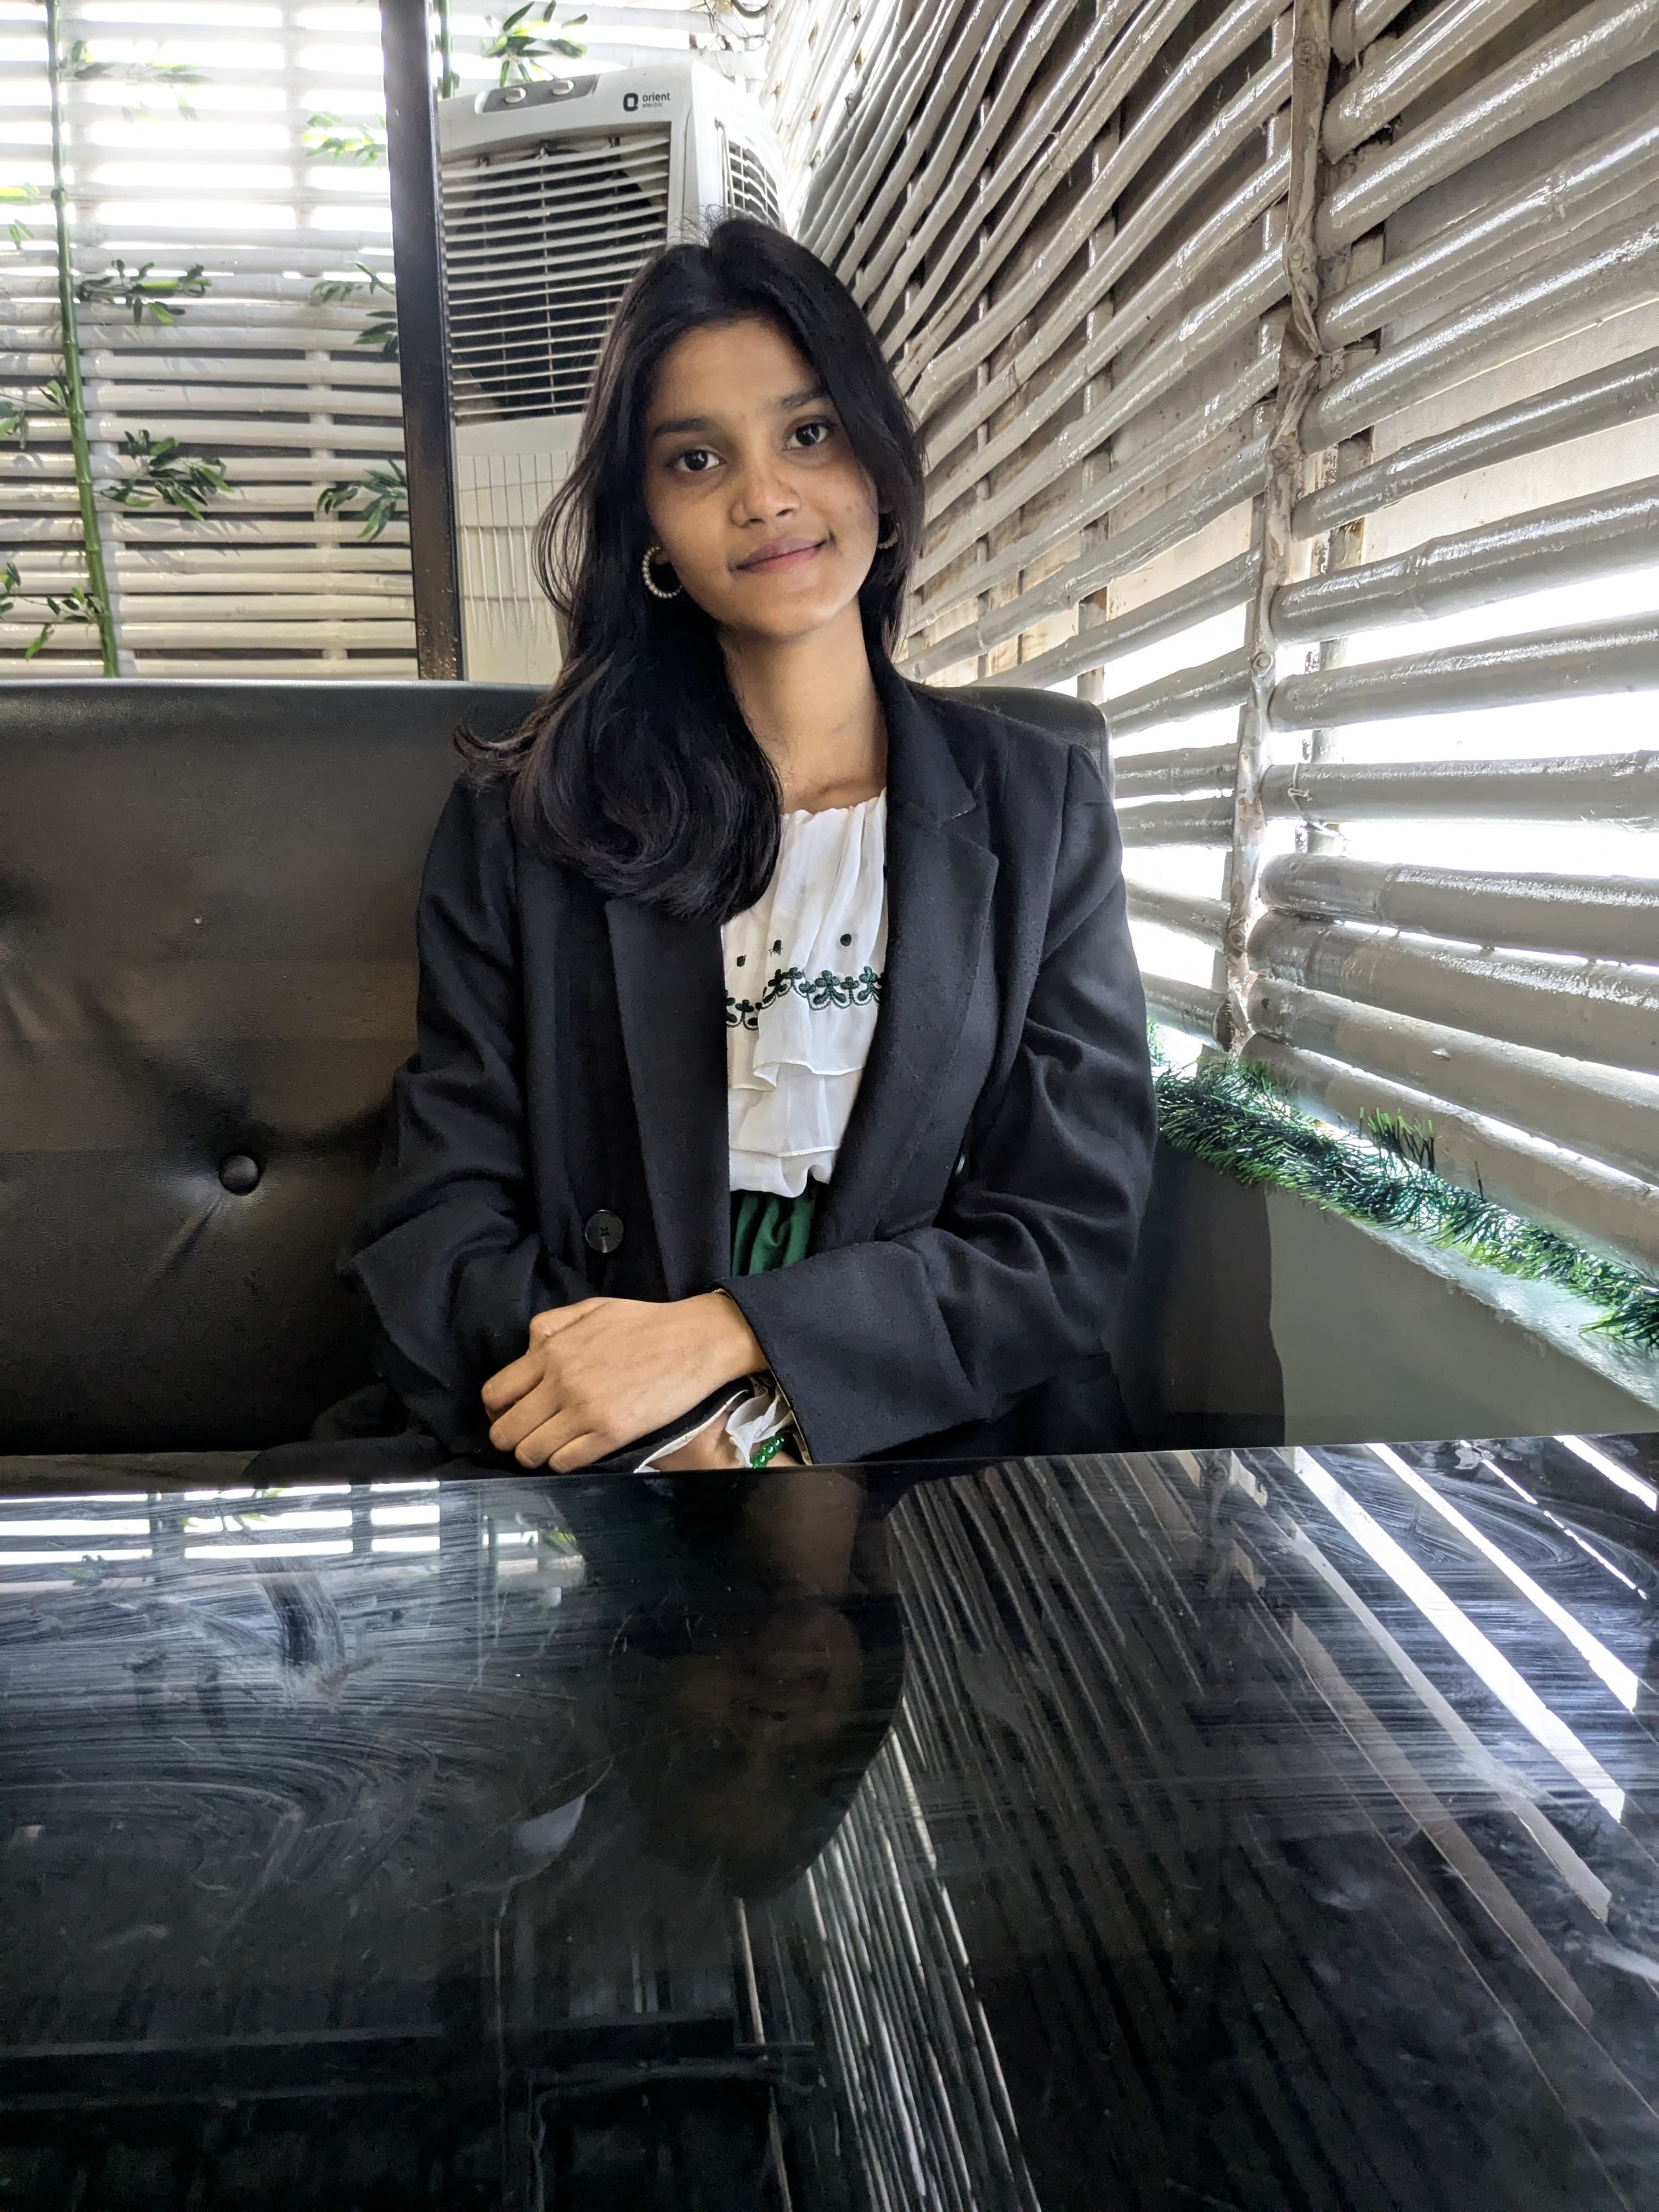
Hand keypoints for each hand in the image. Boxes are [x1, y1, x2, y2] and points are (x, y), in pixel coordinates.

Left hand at [480, 1292, 765, 1470]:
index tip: (511, 1413)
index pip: (495, 1395)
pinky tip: (577, 1449)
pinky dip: (563, 1461)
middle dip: (511, 1437)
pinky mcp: (610, 1435)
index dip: (497, 1410)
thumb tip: (526, 1351)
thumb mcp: (590, 1308)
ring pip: (530, 1453)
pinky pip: (564, 1463)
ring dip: (536, 1452)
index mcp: (551, 1351)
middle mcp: (561, 1383)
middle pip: (506, 1432)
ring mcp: (585, 1412)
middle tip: (529, 1434)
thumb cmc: (645, 1323)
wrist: (695, 1341)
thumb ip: (550, 1326)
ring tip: (553, 1444)